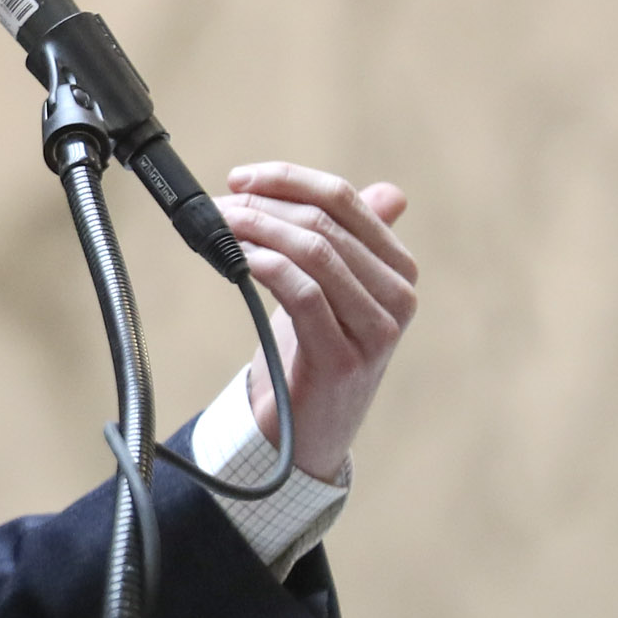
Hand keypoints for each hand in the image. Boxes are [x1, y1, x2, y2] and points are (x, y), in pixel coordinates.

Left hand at [219, 163, 415, 483]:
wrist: (301, 437)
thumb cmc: (311, 356)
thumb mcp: (333, 290)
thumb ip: (353, 243)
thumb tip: (390, 192)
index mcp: (399, 269)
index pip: (346, 199)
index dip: (288, 180)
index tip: (240, 179)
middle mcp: (399, 296)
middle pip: (326, 221)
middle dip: (263, 205)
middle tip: (219, 207)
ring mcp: (376, 330)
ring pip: (315, 251)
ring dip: (257, 230)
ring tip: (219, 228)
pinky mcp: (343, 359)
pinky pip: (302, 292)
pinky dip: (264, 265)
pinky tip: (237, 259)